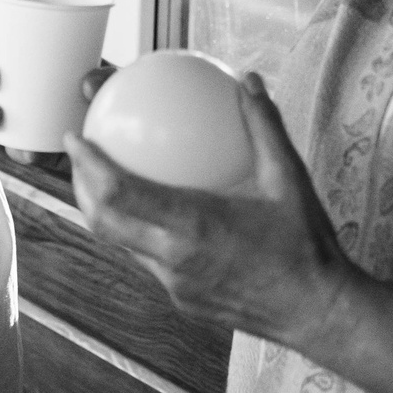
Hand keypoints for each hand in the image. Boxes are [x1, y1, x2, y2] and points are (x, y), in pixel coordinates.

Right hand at [0, 34, 115, 156]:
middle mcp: (24, 86)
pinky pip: (18, 149)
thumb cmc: (112, 96)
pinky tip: (26, 151)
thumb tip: (86, 84)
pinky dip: (18, 150)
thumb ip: (106, 76)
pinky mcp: (35, 147)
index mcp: (36, 59)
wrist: (123, 140)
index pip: (3, 42)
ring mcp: (24, 117)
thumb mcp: (114, 78)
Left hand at [63, 72, 357, 349]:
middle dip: (82, 186)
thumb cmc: (306, 243)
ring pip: (122, 245)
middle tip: (78, 154)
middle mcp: (173, 259)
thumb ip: (264, 126)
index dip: (88, 166)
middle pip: (103, 222)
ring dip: (104, 212)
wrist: (318, 312)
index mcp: (192, 226)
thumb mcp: (289, 178)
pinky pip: (149, 261)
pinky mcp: (183, 301)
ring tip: (101, 179)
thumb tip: (247, 80)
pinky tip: (152, 213)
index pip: (119, 194)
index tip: (74, 136)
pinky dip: (138, 233)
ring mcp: (175, 286)